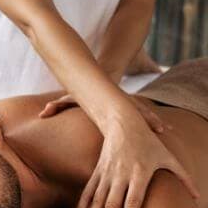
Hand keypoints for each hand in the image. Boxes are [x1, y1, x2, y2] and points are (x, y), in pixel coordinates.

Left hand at [39, 93, 168, 132]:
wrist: (96, 75)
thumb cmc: (80, 91)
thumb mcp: (69, 97)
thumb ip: (57, 104)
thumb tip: (42, 112)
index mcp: (110, 100)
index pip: (122, 107)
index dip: (130, 115)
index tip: (134, 121)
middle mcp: (121, 102)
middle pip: (138, 111)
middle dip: (149, 119)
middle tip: (162, 130)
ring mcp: (126, 104)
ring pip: (143, 113)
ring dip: (153, 122)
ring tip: (165, 132)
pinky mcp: (128, 108)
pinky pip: (142, 115)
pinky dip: (151, 121)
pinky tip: (162, 130)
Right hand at [75, 105, 199, 207]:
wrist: (123, 123)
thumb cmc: (150, 142)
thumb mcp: (169, 157)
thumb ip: (183, 177)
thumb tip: (197, 197)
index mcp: (139, 173)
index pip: (133, 201)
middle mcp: (120, 175)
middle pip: (112, 205)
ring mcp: (106, 174)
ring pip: (97, 201)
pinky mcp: (97, 172)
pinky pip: (87, 192)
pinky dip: (82, 207)